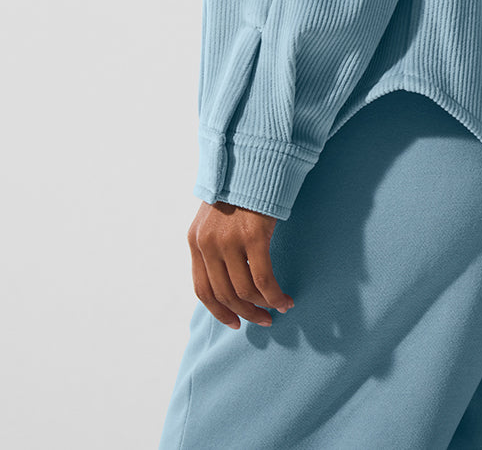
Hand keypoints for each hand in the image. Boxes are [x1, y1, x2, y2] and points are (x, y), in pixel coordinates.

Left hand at [188, 200, 294, 328]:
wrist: (252, 158)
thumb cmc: (239, 188)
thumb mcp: (215, 217)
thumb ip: (215, 243)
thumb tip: (227, 275)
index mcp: (195, 240)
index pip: (202, 289)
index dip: (219, 311)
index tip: (235, 322)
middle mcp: (207, 243)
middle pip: (224, 294)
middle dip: (245, 313)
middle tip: (263, 320)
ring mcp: (229, 240)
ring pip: (245, 290)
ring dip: (263, 306)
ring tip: (278, 308)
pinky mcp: (253, 236)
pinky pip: (264, 279)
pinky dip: (275, 295)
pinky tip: (286, 298)